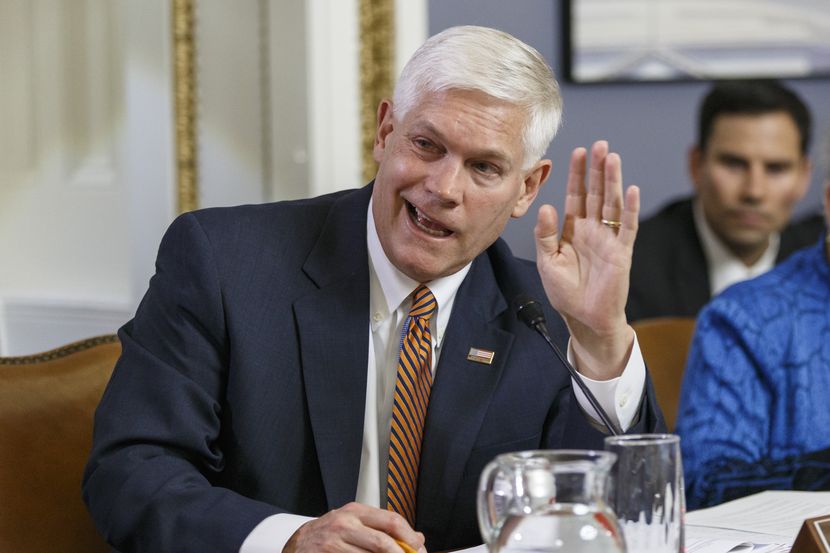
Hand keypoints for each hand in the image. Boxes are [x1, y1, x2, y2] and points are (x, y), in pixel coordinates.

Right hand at [282, 502, 426, 552]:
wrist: (297, 545)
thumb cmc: (329, 534)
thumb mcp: (355, 524)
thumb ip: (383, 528)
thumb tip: (417, 538)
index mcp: (355, 512)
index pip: (391, 520)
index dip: (409, 537)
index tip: (419, 548)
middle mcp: (344, 524)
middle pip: (383, 542)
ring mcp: (334, 542)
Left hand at [534, 140, 638, 379]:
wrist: (584, 318)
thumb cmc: (565, 292)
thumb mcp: (547, 261)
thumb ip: (546, 235)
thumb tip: (546, 207)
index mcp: (573, 230)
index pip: (576, 196)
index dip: (577, 175)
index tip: (577, 152)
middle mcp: (593, 230)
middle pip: (597, 193)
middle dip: (597, 169)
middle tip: (600, 144)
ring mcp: (609, 239)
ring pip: (612, 204)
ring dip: (613, 181)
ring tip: (612, 158)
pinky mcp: (622, 252)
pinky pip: (627, 228)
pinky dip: (629, 209)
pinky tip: (631, 190)